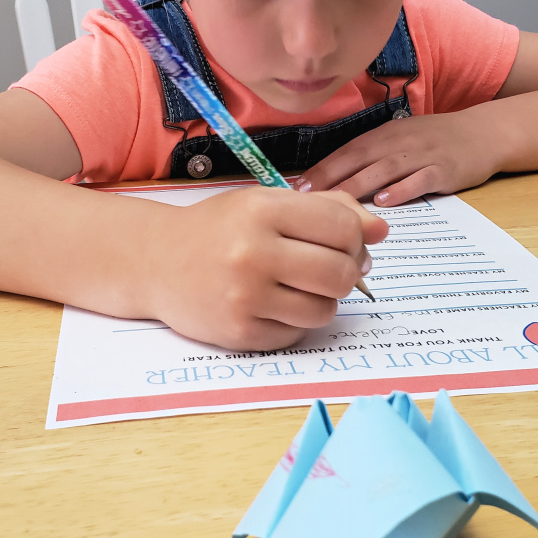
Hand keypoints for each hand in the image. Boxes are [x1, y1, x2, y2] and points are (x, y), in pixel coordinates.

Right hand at [148, 187, 388, 349]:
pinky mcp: (240, 333)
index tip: (344, 243)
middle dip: (346, 273)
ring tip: (298, 288)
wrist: (155, 261)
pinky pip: (297, 334)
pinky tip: (272, 305)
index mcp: (263, 210)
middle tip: (329, 269)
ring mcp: (245, 297)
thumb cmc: (219, 229)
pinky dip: (294, 322)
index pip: (343, 227)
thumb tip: (381, 231)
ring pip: (324, 309)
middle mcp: (253, 252)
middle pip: (341, 273)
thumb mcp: (268, 204)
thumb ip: (328, 210)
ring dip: (321, 301)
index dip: (355, 238)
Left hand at [295, 110, 507, 206]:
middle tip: (306, 199)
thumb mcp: (400, 140)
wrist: (484, 133)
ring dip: (359, 185)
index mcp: (384, 135)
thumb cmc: (435, 141)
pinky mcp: (444, 169)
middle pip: (359, 159)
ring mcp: (422, 154)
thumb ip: (370, 158)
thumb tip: (332, 182)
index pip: (346, 151)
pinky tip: (385, 202)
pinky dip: (402, 190)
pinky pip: (420, 179)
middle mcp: (399, 141)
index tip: (296, 188)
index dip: (321, 169)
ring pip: (385, 169)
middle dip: (330, 179)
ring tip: (337, 202)